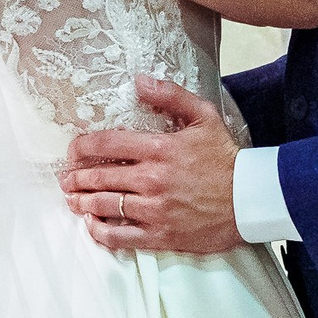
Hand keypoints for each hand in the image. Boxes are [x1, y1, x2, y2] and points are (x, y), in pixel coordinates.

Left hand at [59, 76, 247, 254]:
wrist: (251, 200)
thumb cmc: (226, 158)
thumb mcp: (204, 116)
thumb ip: (170, 96)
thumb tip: (140, 80)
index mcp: (159, 149)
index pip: (107, 144)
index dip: (82, 147)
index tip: (73, 151)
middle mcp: (151, 180)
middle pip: (99, 178)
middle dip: (76, 178)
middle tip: (66, 179)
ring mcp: (154, 209)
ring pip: (104, 206)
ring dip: (83, 203)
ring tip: (73, 200)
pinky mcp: (160, 234)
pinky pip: (120, 236)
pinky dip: (100, 232)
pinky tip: (92, 226)